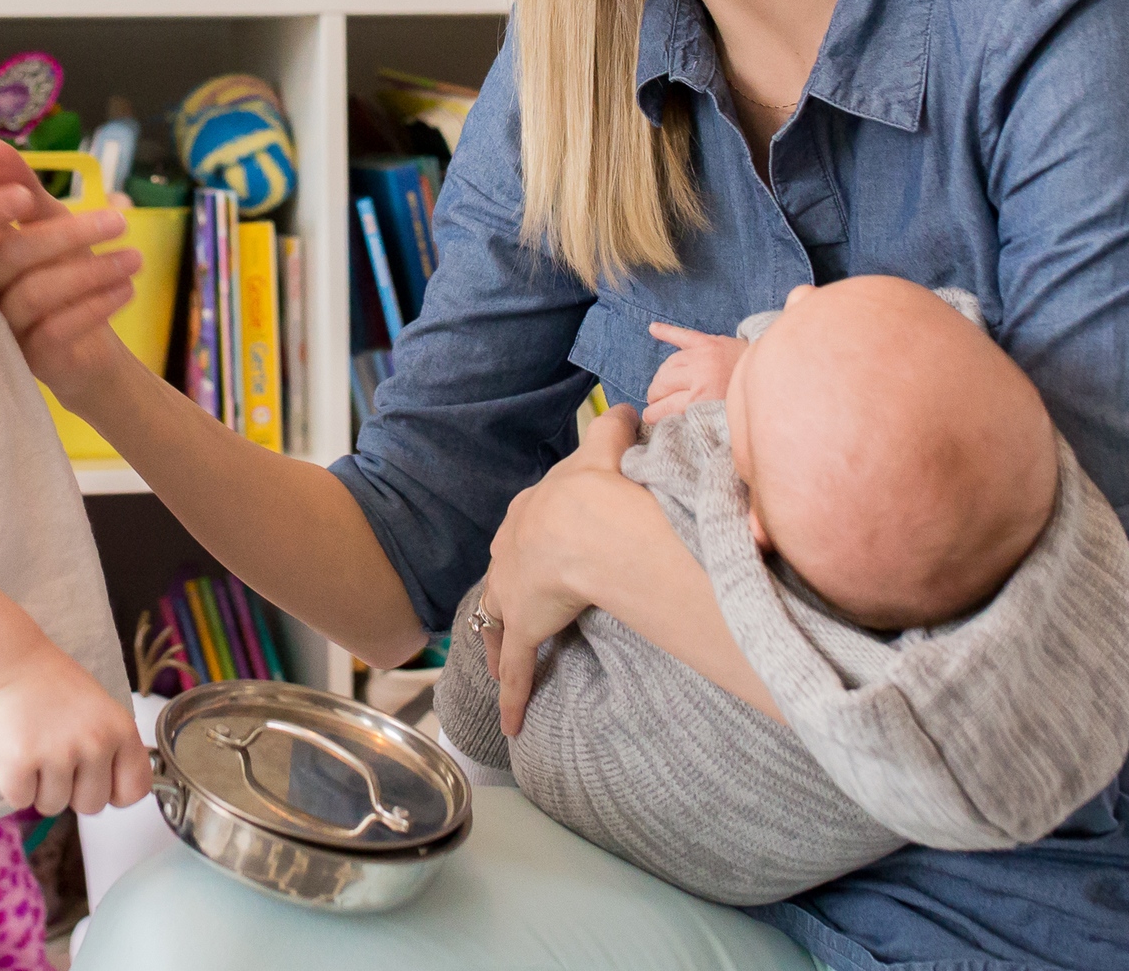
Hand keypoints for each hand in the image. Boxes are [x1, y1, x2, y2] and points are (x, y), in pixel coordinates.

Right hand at [0, 139, 144, 398]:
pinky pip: (54, 330)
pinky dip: (94, 307)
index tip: (25, 197)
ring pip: (35, 294)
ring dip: (92, 272)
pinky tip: (125, 291)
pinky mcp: (22, 359)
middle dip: (67, 236)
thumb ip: (23, 189)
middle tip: (119, 221)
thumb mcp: (48, 223)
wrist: (84, 345)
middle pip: (9, 257)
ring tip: (134, 260)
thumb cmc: (57, 271)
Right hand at [0, 645, 153, 816]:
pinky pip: (20, 800)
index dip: (114, 791)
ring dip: (40, 787)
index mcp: (120, 729)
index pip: (135, 789)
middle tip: (56, 757)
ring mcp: (58, 754)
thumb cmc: (51, 686)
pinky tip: (14, 754)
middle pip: (92, 806)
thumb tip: (119, 791)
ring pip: (53, 806)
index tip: (99, 780)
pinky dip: (13, 785)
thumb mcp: (101, 710)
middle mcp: (95, 743)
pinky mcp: (20, 763)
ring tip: (35, 749)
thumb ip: (113, 748)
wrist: (8, 663)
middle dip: (72, 791)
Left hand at [483, 405, 661, 735]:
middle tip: (517, 607)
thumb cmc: (595, 488)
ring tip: (498, 662)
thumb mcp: (606, 450)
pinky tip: (511, 722)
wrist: (583, 521)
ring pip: (495, 621)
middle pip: (502, 574)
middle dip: (507, 591)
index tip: (542, 552)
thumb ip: (619, 427)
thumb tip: (633, 406)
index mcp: (530, 513)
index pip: (525, 528)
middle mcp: (511, 552)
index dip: (534, 541)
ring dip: (496, 642)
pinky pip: (516, 670)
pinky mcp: (523, 629)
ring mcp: (512, 593)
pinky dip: (513, 695)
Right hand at [642, 323, 744, 425]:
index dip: (653, 416)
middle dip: (654, 397)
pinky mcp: (709, 341)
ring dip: (661, 378)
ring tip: (660, 387)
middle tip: (655, 404)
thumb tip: (674, 428)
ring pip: (668, 366)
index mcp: (703, 399)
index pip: (663, 409)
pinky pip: (682, 335)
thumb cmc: (751, 404)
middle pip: (662, 385)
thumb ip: (700, 423)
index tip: (650, 420)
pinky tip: (654, 328)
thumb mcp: (726, 422)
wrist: (780, 376)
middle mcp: (700, 375)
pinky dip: (667, 331)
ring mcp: (703, 355)